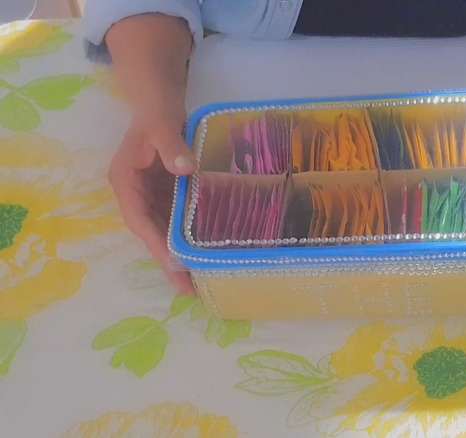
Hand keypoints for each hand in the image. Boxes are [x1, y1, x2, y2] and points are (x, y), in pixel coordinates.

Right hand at [108, 108, 196, 294]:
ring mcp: (152, 192)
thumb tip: (184, 169)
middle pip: (151, 231)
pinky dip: (189, 234)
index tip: (173, 263)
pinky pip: (177, 216)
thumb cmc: (156, 108)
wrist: (160, 93)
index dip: (156, 243)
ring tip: (198, 281)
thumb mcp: (161, 123)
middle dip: (168, 260)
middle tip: (187, 288)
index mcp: (125, 181)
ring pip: (164, 228)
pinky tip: (205, 251)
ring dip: (179, 253)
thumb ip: (170, 144)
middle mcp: (136, 192)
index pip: (139, 219)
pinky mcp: (168, 189)